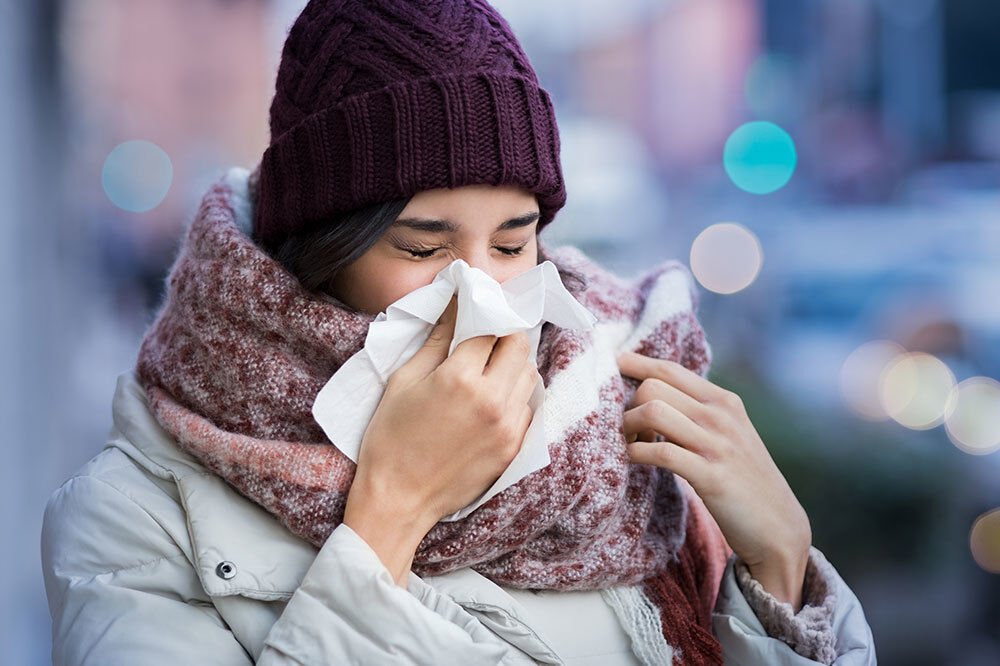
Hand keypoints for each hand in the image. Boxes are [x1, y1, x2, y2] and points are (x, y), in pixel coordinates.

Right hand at [346, 294, 537, 534]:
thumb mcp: (404, 381)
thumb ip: (435, 341)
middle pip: (518, 346)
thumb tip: (455, 306)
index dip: (483, 315)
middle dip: (503, 336)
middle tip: (484, 341)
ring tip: (488, 371)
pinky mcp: (513, 448)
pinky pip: (528, 408)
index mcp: (460, 378)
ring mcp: (507, 426)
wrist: (398, 500)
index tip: (477, 311)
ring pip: (529, 376)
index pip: (490, 328)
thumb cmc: (390, 439)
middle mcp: (492, 399)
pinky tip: (491, 402)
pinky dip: (515, 397)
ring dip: (513, 365)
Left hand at [616, 351, 811, 608]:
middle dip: (628, 405)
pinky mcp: (711, 476)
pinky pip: (660, 452)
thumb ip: (698, 411)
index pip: (670, 369)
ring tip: (630, 444)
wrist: (778, 527)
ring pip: (652, 411)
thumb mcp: (728, 434)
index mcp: (724, 401)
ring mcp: (717, 445)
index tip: (613, 364)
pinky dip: (636, 453)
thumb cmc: (743, 479)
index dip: (636, 364)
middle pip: (652, 387)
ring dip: (627, 428)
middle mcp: (721, 416)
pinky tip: (633, 460)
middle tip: (628, 430)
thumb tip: (653, 392)